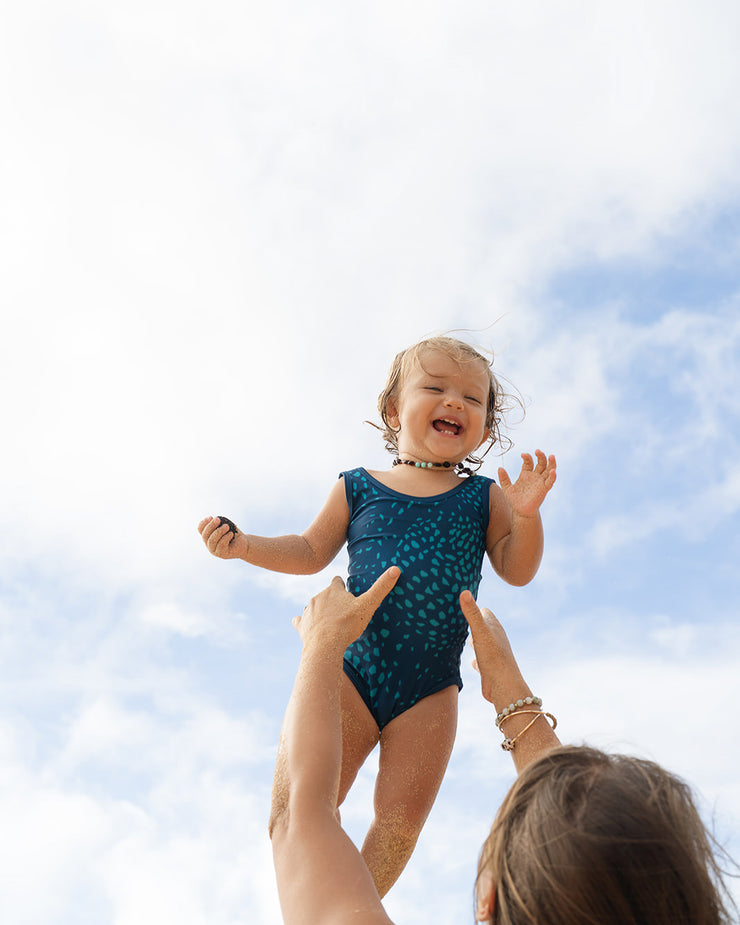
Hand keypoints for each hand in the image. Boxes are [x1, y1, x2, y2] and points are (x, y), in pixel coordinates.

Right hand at [197, 515, 248, 559]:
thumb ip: (220, 523)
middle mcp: (209, 544)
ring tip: (227, 526)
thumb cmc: (234, 534)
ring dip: (219, 531)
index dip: (203, 523)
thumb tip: (216, 519)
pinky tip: (231, 533)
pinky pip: (221, 545)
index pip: (200, 530)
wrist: (245, 544)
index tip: (210, 517)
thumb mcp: (226, 526)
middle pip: (205, 535)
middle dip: (211, 526)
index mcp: (208, 536)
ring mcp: (214, 550)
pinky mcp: (222, 554)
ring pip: (212, 541)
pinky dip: (225, 538)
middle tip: (218, 519)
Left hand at [294, 567, 400, 649]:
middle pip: (326, 594)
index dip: (343, 586)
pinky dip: (302, 622)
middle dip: (333, 600)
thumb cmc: (347, 625)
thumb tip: (396, 568)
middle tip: (343, 611)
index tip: (347, 592)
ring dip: (320, 611)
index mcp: (334, 590)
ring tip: (330, 622)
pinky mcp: (301, 625)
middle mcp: (318, 597)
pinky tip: (305, 626)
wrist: (324, 646)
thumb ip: (381, 588)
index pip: (337, 581)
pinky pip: (299, 621)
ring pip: (314, 606)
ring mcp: (308, 611)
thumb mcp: (368, 606)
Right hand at [459, 590, 521, 704]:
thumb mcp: (480, 632)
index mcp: (494, 628)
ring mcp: (492, 654)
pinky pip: (479, 661)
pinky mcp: (488, 669)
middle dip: (472, 622)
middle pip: (483, 626)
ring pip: (481, 643)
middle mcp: (495, 640)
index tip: (461, 600)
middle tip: (457, 616)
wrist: (503, 687)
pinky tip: (471, 660)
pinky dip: (475, 658)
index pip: (484, 611)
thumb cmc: (494, 657)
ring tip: (460, 634)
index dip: (475, 605)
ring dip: (473, 639)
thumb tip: (464, 591)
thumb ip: (472, 613)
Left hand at [498, 450, 555, 518]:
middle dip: (540, 456)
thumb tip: (500, 468)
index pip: (529, 462)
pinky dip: (552, 476)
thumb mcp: (507, 488)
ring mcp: (540, 482)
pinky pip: (550, 482)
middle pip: (541, 463)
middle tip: (537, 451)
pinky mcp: (544, 489)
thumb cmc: (514, 500)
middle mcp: (535, 476)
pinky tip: (552, 471)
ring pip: (549, 470)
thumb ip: (504, 478)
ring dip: (551, 463)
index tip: (522, 455)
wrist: (520, 512)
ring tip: (551, 456)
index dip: (527, 457)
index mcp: (526, 474)